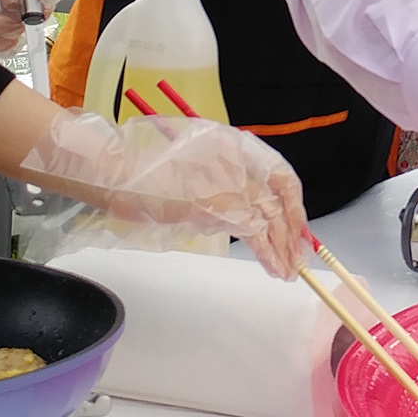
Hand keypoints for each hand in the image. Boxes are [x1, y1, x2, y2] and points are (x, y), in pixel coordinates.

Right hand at [26, 113, 307, 278]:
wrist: (120, 172)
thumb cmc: (145, 169)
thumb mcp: (193, 164)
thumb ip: (219, 180)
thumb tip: (239, 211)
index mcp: (234, 145)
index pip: (279, 173)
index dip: (292, 202)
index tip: (297, 224)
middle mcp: (239, 160)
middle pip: (277, 199)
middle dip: (290, 231)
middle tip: (295, 257)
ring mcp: (230, 183)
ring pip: (270, 218)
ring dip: (282, 247)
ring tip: (288, 271)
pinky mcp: (219, 207)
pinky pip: (253, 233)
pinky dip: (267, 252)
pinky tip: (273, 267)